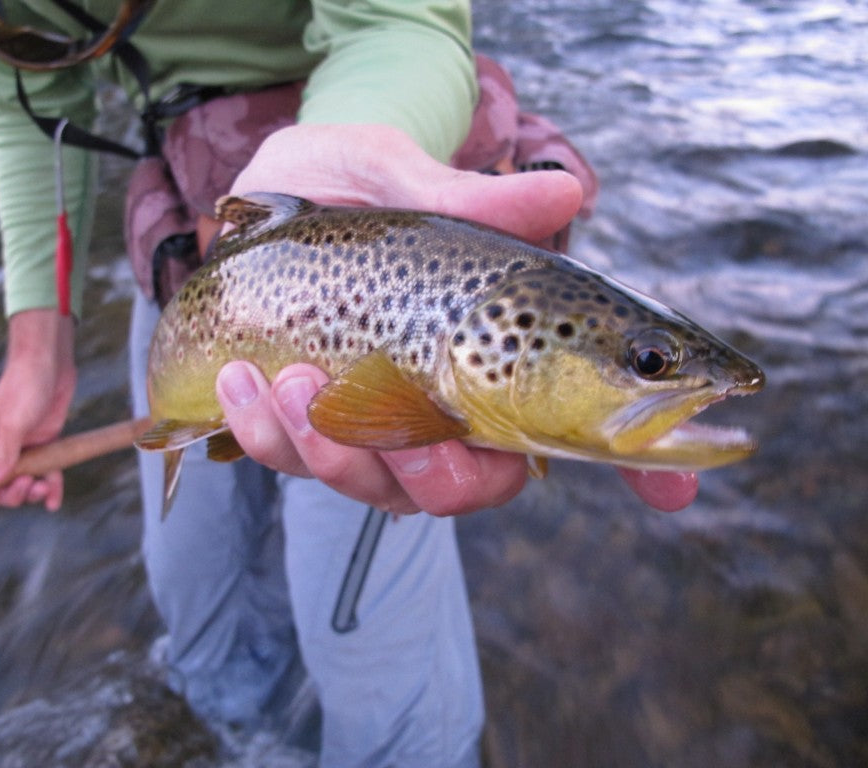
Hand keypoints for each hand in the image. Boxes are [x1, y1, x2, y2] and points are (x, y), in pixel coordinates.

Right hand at [0, 309, 76, 510]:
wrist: (50, 363)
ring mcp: (20, 448)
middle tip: (29, 482)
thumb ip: (1, 455)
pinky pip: (44, 472)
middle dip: (11, 494)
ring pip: (21, 483)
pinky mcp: (42, 445)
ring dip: (32, 492)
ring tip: (45, 485)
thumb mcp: (13, 423)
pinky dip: (50, 487)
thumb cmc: (25, 387)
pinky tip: (55, 502)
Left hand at [219, 123, 696, 514]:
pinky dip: (268, 433)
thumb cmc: (359, 185)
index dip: (644, 465)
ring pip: (376, 489)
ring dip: (331, 451)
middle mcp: (449, 407)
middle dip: (431, 477)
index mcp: (502, 355)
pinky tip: (244, 379)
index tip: (681, 485)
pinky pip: (295, 462)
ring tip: (292, 379)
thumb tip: (567, 193)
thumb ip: (478, 204)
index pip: (587, 425)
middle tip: (395, 418)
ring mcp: (376, 426)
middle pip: (468, 489)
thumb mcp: (409, 182)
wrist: (271, 192)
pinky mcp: (305, 427)